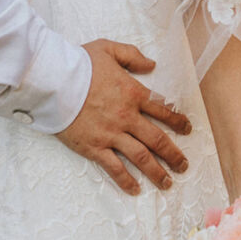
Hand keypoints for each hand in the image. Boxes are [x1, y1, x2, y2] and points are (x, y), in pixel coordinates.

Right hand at [59, 41, 191, 194]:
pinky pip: (114, 168)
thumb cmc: (78, 64)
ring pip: (141, 157)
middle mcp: (127, 117)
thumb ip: (132, 56)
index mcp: (133, 93)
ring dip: (157, 172)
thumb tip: (151, 65)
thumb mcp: (108, 49)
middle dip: (174, 154)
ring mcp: (111, 134)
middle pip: (157, 139)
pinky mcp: (94, 147)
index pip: (163, 110)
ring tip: (167, 183)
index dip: (178, 121)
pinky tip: (135, 189)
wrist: (53, 80)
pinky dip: (126, 180)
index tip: (187, 130)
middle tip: (183, 165)